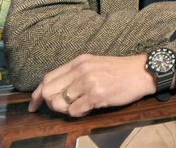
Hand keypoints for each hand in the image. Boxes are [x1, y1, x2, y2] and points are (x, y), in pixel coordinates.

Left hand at [28, 53, 154, 116]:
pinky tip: (89, 108)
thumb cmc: (119, 71)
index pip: (48, 78)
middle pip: (49, 90)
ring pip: (60, 103)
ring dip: (66, 110)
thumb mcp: (94, 64)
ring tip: (80, 106)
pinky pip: (75, 110)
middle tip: (57, 109)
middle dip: (49, 104)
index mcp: (79, 61)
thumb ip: (76, 74)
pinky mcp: (97, 94)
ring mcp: (88, 82)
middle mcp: (81, 70)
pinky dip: (78, 113)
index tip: (34, 104)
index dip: (37, 93)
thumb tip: (57, 90)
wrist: (142, 72)